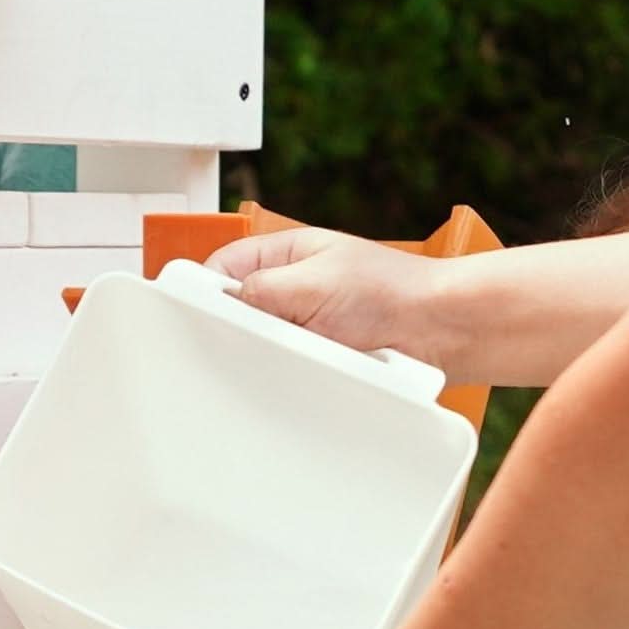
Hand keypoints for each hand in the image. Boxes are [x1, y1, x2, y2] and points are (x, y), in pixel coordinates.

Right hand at [209, 225, 439, 352]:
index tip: (188, 311)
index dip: (204, 287)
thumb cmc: (394, 293)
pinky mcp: (319, 355)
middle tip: (233, 341)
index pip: (226, 266)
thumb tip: (223, 300)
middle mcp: (293, 287)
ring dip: (263, 351)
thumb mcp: (314, 283)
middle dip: (234, 325)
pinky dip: (285, 372)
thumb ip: (262, 289)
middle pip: (238, 308)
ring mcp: (305, 323)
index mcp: (288, 253)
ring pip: (260, 341)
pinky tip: (290, 375)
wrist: (440, 331)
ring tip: (277, 356)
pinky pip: (286, 366)